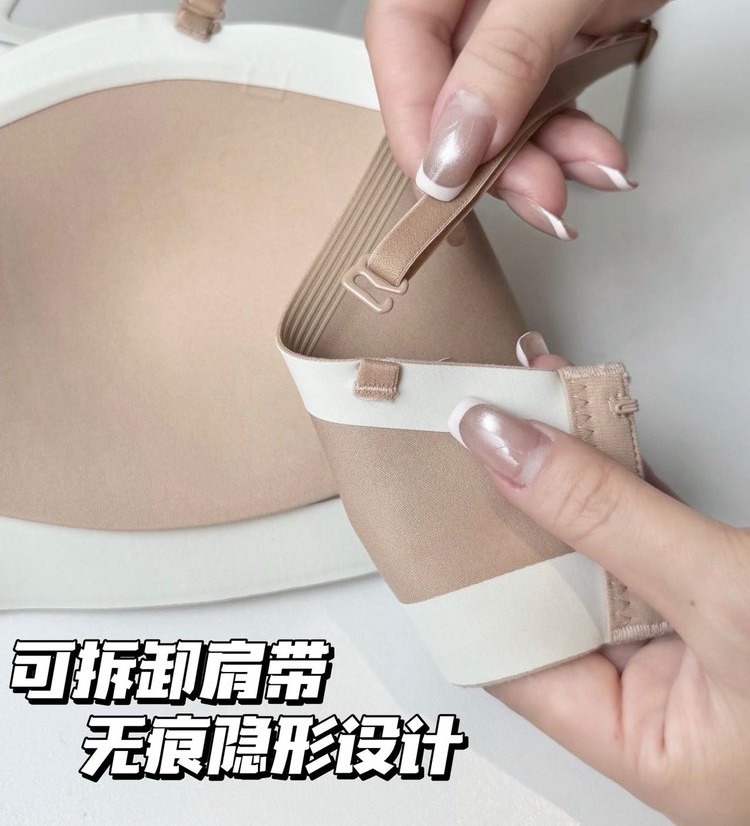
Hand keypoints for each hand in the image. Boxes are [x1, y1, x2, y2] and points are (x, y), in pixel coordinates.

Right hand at [366, 0, 749, 234]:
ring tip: (571, 181)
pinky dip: (577, 126)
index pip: (403, 20)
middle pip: (455, 68)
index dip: (417, 108)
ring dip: (538, 146)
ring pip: (512, 88)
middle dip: (489, 141)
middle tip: (525, 191)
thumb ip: (515, 37)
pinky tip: (594, 153)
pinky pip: (566, 82)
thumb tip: (457, 133)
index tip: (442, 176)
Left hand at [448, 332, 749, 823]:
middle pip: (547, 590)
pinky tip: (582, 426)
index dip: (454, 576)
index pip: (506, 654)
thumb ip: (608, 519)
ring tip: (511, 409)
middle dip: (507, 508)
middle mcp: (664, 697)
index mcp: (647, 742)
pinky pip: (651, 528)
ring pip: (599, 549)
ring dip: (561, 478)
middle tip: (460, 436)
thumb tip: (502, 448)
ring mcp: (698, 640)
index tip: (418, 504)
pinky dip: (619, 476)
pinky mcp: (728, 590)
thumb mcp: (728, 598)